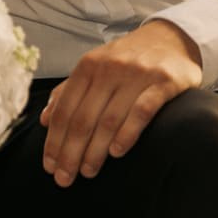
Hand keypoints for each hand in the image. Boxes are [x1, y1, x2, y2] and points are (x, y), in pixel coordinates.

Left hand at [38, 20, 201, 186]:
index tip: (49, 166)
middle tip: (64, 179)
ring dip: (95, 150)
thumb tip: (45, 120)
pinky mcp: (163, 82)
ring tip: (88, 172)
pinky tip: (117, 152)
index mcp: (88, 66)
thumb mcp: (95, 66)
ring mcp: (137, 75)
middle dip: (70, 153)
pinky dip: (127, 133)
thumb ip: (69, 91)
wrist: (171, 38)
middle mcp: (109, 69)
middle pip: (83, 118)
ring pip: (109, 119)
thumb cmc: (127, 58)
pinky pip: (142, 110)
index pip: (65, 109)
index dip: (54, 141)